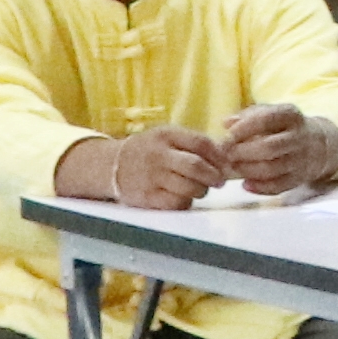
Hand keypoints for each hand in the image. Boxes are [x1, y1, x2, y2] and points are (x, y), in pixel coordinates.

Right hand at [76, 126, 229, 213]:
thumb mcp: (166, 136)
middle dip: (214, 176)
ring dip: (202, 190)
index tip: (226, 163)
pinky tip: (183, 197)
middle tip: (219, 181)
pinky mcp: (147, 197)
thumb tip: (225, 154)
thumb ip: (192, 142)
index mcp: (166, 135)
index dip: (219, 155)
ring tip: (200, 188)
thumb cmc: (148, 151)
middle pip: (196, 166)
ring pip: (189, 188)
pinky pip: (177, 203)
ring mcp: (152, 177)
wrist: (111, 165)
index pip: (201, 143)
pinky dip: (186, 202)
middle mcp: (158, 155)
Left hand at [209, 104, 337, 194]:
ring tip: (233, 167)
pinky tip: (246, 184)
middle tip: (227, 154)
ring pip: (272, 169)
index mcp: (290, 115)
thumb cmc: (284, 127)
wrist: (319, 145)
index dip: (243, 129)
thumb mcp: (271, 113)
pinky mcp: (300, 178)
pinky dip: (259, 188)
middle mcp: (298, 137)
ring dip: (248, 170)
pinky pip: (278, 186)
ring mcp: (300, 159)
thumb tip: (226, 124)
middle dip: (243, 152)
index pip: (265, 120)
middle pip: (269, 147)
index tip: (227, 136)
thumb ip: (247, 116)